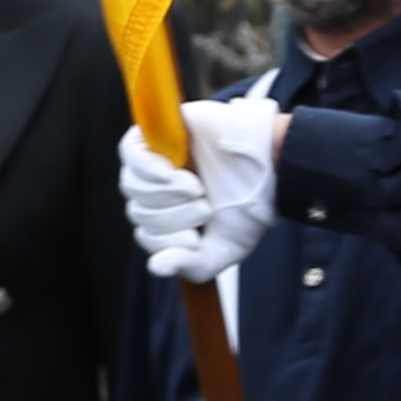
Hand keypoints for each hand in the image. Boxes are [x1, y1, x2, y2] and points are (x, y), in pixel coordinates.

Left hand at [118, 132, 269, 284]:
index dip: (165, 241)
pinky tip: (174, 175)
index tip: (195, 239)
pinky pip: (130, 153)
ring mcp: (155, 160)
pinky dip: (149, 169)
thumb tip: (154, 267)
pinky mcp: (158, 133)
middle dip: (171, 217)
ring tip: (197, 189)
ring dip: (165, 194)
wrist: (270, 162)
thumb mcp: (223, 249)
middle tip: (204, 209)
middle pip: (138, 211)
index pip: (146, 234)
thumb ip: (190, 265)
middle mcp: (158, 190)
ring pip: (132, 185)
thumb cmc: (248, 205)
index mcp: (170, 217)